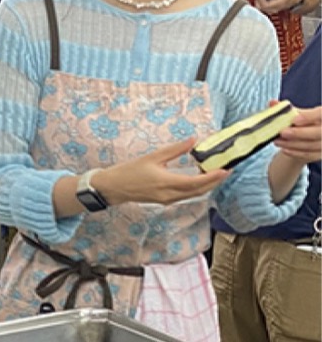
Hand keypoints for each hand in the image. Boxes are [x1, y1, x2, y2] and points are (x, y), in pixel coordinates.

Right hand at [96, 137, 228, 205]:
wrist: (113, 188)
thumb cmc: (129, 171)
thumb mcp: (152, 157)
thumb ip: (175, 150)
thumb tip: (193, 140)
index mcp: (166, 182)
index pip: (196, 182)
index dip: (212, 177)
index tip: (225, 169)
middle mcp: (169, 195)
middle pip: (199, 191)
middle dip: (215, 182)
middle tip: (227, 171)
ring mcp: (167, 200)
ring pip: (193, 195)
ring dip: (207, 186)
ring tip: (217, 174)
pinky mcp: (164, 201)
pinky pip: (186, 196)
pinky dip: (196, 189)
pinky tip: (200, 180)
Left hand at [274, 104, 321, 163]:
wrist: (308, 137)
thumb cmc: (304, 122)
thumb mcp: (298, 113)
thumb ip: (286, 109)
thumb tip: (272, 103)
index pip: (321, 114)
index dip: (309, 117)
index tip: (294, 120)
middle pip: (318, 133)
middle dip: (299, 133)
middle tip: (282, 132)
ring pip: (312, 145)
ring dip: (292, 144)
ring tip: (277, 140)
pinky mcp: (321, 153)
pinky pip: (309, 154)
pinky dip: (295, 152)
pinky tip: (284, 149)